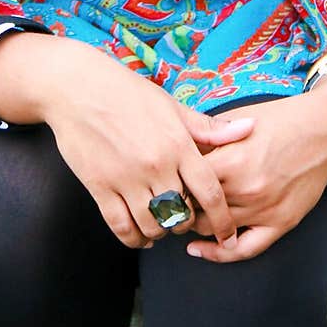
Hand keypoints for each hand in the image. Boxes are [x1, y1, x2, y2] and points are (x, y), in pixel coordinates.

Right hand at [43, 53, 253, 248]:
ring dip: (161, 232)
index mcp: (177, 144)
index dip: (223, 221)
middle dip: (187, 223)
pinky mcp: (100, 186)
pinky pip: (121, 227)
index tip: (229, 235)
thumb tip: (249, 128)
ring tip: (162, 225)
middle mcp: (155, 165)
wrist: (78, 88)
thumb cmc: (127, 92)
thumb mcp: (171, 105)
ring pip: (153, 226)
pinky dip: (134, 238)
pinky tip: (140, 235)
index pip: (210, 193)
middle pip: (182, 215)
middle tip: (185, 218)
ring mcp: (126, 178)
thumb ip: (208, 127)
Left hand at [184, 68, 326, 261]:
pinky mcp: (281, 223)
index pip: (184, 181)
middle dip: (177, 203)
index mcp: (231, 160)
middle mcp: (247, 189)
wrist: (324, 131)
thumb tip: (175, 150)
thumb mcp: (237, 120)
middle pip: (195, 207)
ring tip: (180, 215)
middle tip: (166, 198)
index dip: (169, 180)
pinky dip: (219, 253)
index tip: (161, 177)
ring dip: (194, 223)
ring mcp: (265, 210)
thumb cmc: (279, 120)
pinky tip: (200, 250)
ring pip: (213, 228)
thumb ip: (207, 138)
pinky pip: (245, 250)